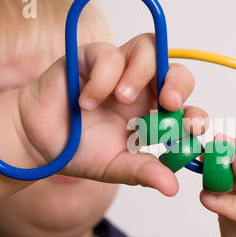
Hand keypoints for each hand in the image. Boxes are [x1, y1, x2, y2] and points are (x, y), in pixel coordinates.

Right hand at [17, 33, 205, 195]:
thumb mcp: (116, 167)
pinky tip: (87, 102)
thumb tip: (173, 187)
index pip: (186, 105)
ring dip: (141, 73)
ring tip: (122, 99)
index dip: (195, 113)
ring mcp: (117, 71)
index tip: (193, 126)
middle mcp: (140, 89)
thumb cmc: (80, 150)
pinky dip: (102, 77)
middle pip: (175, 69)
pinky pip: (108, 54)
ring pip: (148, 48)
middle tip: (168, 104)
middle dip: (179, 83)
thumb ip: (143, 173)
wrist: (39, 141)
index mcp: (152, 114)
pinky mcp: (90, 58)